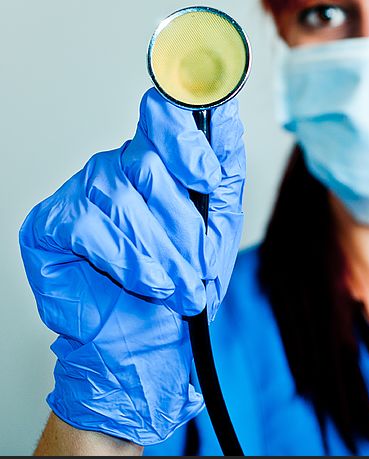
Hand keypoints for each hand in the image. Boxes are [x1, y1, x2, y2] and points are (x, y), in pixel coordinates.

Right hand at [19, 88, 244, 444]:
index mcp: (160, 160)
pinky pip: (92, 225)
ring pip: (124, 198)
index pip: (165, 114)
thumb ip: (224, 172)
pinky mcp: (51, 223)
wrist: (149, 344)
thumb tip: (228, 117)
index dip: (186, 138)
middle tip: (198, 265)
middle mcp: (119, 166)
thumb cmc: (184, 284)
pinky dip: (128, 260)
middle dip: (184, 226)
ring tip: (178, 286)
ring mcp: (82, 191)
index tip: (207, 176)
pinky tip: (146, 282)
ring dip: (161, 252)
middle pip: (151, 164)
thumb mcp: (220, 227)